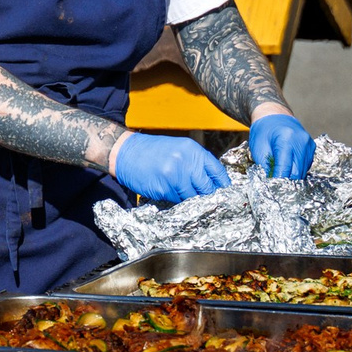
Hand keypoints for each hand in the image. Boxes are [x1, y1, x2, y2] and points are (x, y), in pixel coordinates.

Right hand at [112, 134, 229, 202]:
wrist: (126, 152)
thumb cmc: (152, 151)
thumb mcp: (179, 149)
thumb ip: (196, 164)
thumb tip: (212, 183)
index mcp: (193, 151)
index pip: (217, 172)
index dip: (223, 185)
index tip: (225, 194)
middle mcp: (187, 162)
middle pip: (207, 188)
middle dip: (207, 197)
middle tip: (207, 202)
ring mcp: (175, 176)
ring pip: (193, 198)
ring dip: (190, 201)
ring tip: (182, 195)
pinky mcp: (164, 188)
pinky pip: (177, 201)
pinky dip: (176, 201)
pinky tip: (169, 192)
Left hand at [249, 113, 315, 180]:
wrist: (273, 115)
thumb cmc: (263, 131)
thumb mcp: (258, 148)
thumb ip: (266, 166)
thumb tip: (272, 183)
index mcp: (286, 140)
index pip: (285, 169)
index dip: (278, 182)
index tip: (272, 190)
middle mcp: (301, 142)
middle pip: (297, 173)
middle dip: (286, 182)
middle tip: (276, 186)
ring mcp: (308, 144)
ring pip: (303, 171)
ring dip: (292, 176)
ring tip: (281, 175)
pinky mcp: (311, 146)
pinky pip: (306, 165)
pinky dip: (297, 169)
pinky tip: (288, 166)